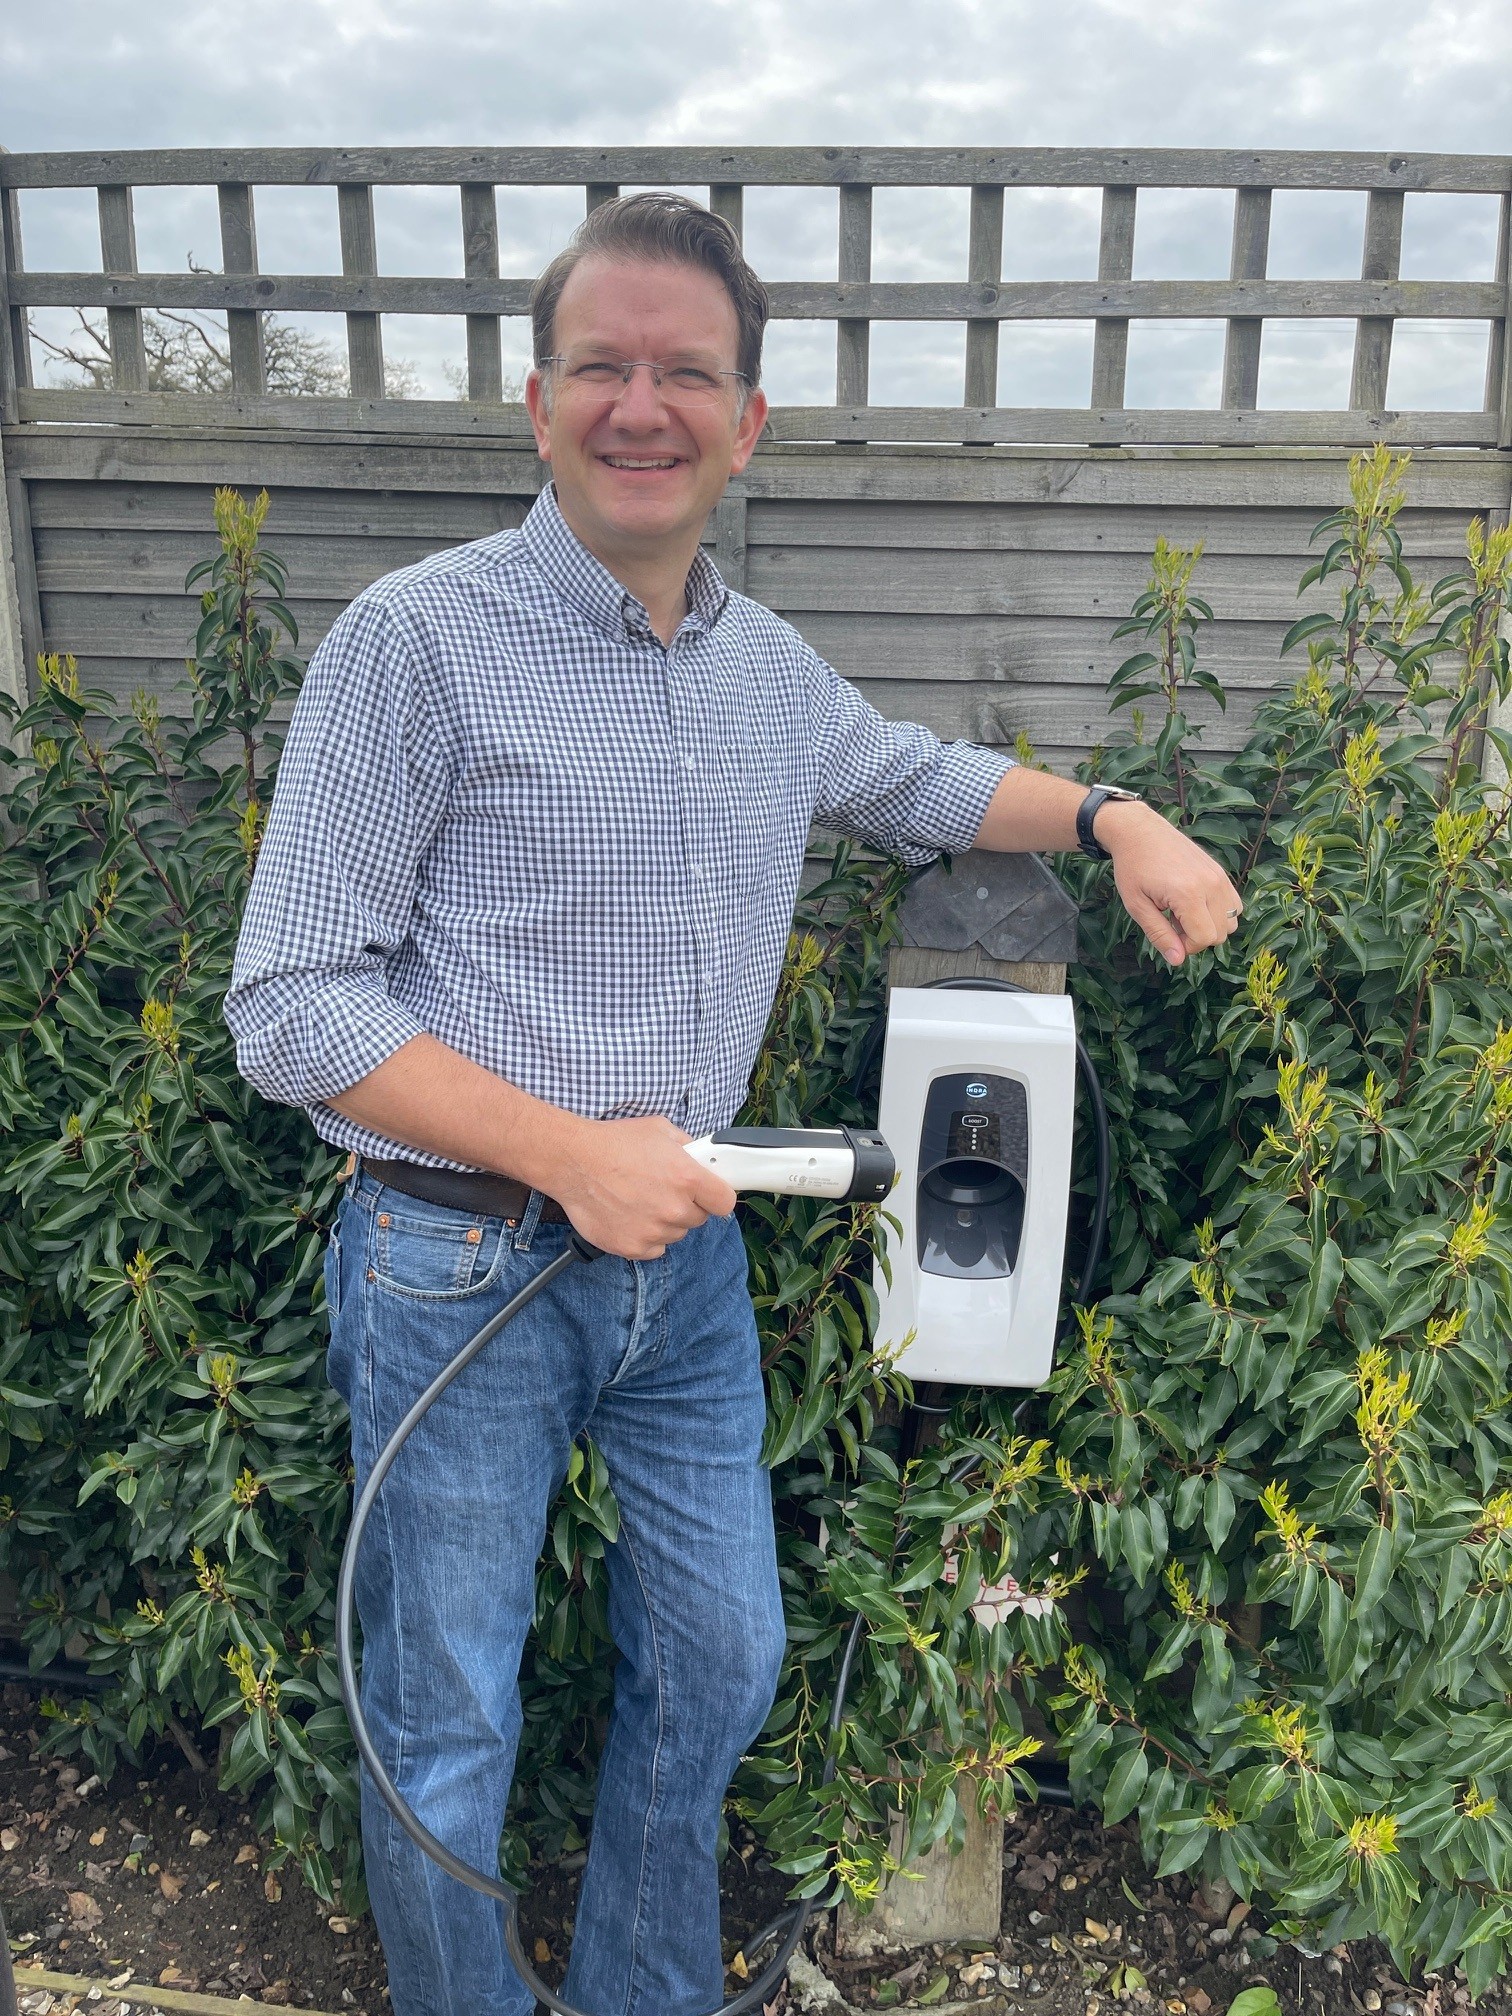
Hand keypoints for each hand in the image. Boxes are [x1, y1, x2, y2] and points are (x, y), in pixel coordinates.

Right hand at [552, 1114, 737, 1260]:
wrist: (573, 1162)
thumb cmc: (613, 1143)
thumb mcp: (660, 1130)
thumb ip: (687, 1147)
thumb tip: (700, 1157)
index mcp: (687, 1178)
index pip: (725, 1202)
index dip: (717, 1196)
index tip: (709, 1194)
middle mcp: (675, 1209)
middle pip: (698, 1219)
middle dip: (686, 1206)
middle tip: (662, 1190)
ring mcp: (654, 1231)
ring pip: (675, 1234)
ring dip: (664, 1222)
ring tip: (639, 1200)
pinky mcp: (633, 1247)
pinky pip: (653, 1248)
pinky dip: (645, 1237)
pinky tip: (630, 1216)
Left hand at [1095, 800, 1242, 964]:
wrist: (1140, 831)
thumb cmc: (1133, 868)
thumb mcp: (1137, 906)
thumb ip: (1159, 935)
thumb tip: (1177, 960)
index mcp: (1188, 893)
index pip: (1204, 938)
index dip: (1186, 946)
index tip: (1168, 933)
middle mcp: (1211, 884)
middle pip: (1222, 934)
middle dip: (1198, 937)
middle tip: (1172, 921)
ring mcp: (1219, 876)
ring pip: (1232, 921)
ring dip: (1210, 925)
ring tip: (1183, 912)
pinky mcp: (1221, 871)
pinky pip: (1234, 904)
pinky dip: (1218, 912)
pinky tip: (1194, 903)